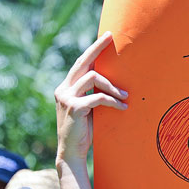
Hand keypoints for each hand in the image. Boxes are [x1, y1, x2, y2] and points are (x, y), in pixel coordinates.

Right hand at [55, 32, 127, 165]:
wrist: (71, 152)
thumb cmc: (84, 130)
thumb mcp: (88, 107)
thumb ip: (93, 93)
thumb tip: (114, 81)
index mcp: (66, 87)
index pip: (81, 63)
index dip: (93, 49)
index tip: (106, 36)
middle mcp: (63, 89)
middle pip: (82, 62)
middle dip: (97, 49)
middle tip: (111, 39)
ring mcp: (67, 98)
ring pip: (92, 79)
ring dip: (112, 86)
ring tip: (125, 96)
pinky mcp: (74, 108)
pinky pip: (97, 97)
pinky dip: (112, 101)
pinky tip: (122, 107)